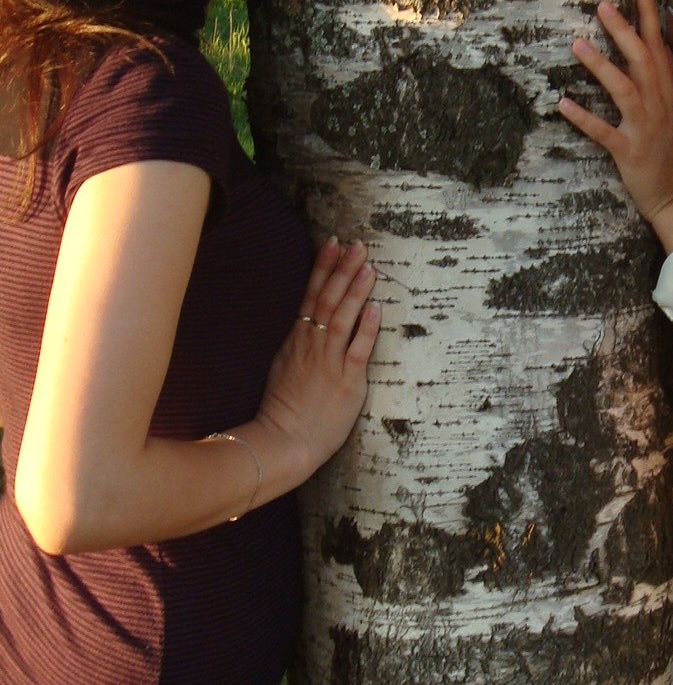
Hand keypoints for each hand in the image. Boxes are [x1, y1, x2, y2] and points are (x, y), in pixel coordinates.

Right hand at [256, 237, 380, 481]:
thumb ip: (299, 344)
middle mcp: (311, 345)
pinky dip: (366, 328)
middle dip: (342, 269)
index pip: (311, 294)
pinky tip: (376, 308)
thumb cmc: (285, 409)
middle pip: (327, 299)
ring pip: (342, 318)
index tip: (332, 243)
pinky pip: (356, 350)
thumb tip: (310, 323)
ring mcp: (328, 363)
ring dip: (355, 290)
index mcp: (297, 340)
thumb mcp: (285, 367)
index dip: (323, 267)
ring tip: (368, 266)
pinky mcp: (345, 382)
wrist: (284, 441)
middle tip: (357, 244)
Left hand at [558, 0, 672, 234]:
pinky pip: (604, 132)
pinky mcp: (629, 152)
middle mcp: (660, 103)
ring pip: (623, 90)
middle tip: (602, 6)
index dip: (650, 16)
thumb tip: (671, 22)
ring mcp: (645, 127)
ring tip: (576, 44)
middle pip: (642, 60)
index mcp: (671, 90)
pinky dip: (584, 118)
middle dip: (623, 31)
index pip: (661, 46)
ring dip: (600, 66)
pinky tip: (563, 103)